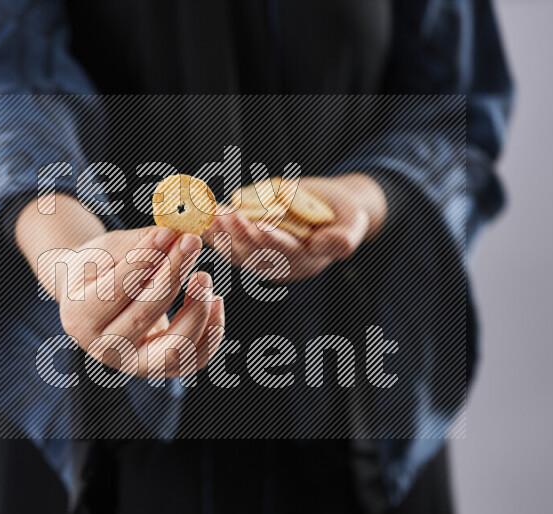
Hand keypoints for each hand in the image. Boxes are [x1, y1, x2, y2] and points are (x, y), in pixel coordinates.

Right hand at [55, 226, 224, 378]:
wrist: (92, 297)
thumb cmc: (97, 268)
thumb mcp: (106, 250)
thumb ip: (138, 244)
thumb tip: (173, 235)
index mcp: (78, 317)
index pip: (116, 290)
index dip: (144, 261)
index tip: (168, 234)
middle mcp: (104, 348)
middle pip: (145, 315)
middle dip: (173, 275)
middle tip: (191, 242)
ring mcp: (133, 364)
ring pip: (175, 349)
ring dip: (197, 310)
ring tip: (203, 276)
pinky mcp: (160, 368)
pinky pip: (195, 359)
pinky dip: (212, 332)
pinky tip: (216, 300)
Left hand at [203, 174, 386, 280]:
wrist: (329, 208)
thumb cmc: (345, 214)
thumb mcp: (354, 224)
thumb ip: (343, 240)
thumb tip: (325, 245)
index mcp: (304, 263)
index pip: (285, 254)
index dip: (271, 241)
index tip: (258, 227)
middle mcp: (278, 265)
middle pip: (254, 253)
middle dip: (238, 234)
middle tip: (226, 216)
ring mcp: (259, 257)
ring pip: (235, 249)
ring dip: (220, 233)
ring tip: (209, 213)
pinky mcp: (245, 246)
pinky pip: (224, 240)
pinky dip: (212, 230)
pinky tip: (198, 216)